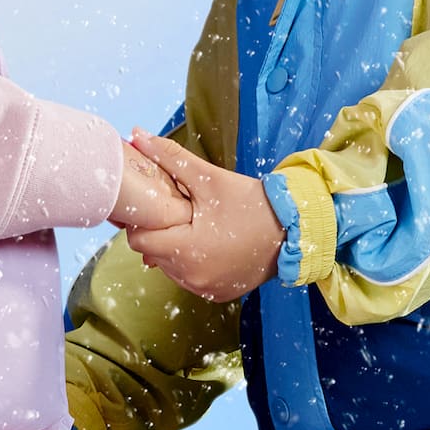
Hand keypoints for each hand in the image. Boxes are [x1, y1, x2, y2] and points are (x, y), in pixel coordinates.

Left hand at [123, 129, 284, 301]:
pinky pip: (189, 279)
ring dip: (174, 248)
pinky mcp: (216, 295)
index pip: (140, 240)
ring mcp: (204, 290)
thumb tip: (137, 135)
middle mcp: (192, 278)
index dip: (143, 220)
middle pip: (153, 254)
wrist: (293, 231)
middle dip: (160, 232)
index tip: (156, 204)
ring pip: (169, 268)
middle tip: (179, 211)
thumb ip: (170, 158)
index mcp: (187, 251)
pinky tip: (207, 244)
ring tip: (195, 226)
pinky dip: (191, 263)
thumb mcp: (209, 178)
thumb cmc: (252, 204)